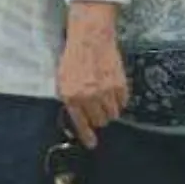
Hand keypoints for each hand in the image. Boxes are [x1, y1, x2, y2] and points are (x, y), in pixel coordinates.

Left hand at [58, 4, 127, 146]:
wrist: (90, 39)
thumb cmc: (73, 59)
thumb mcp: (62, 80)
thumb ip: (69, 99)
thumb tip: (77, 117)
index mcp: (70, 96)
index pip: (80, 123)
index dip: (87, 135)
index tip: (92, 144)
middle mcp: (88, 96)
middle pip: (100, 121)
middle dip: (98, 117)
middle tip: (95, 107)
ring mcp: (106, 92)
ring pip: (112, 114)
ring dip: (108, 109)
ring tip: (103, 96)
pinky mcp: (120, 86)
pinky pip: (122, 103)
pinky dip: (118, 100)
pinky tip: (112, 89)